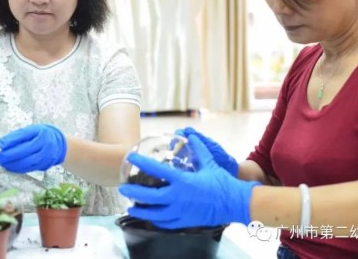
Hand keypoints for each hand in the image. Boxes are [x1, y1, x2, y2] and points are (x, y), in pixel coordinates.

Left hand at [0, 124, 66, 172]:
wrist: (59, 145)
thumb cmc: (43, 135)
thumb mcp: (32, 130)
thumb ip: (17, 136)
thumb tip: (1, 143)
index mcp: (42, 136)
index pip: (24, 140)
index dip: (11, 143)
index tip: (0, 145)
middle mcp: (45, 148)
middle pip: (25, 154)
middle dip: (9, 157)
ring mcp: (45, 158)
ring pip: (27, 164)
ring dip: (12, 165)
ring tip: (3, 163)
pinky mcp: (43, 167)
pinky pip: (28, 169)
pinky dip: (18, 169)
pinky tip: (11, 166)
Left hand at [118, 135, 259, 228]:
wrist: (235, 203)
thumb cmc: (222, 183)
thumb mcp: (209, 163)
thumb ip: (198, 148)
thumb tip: (190, 135)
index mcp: (183, 181)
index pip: (157, 171)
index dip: (142, 162)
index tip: (131, 157)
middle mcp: (178, 197)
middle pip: (149, 197)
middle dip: (134, 192)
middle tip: (123, 188)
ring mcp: (180, 212)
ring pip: (154, 214)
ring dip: (140, 210)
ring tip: (130, 207)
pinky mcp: (185, 222)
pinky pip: (165, 223)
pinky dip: (155, 220)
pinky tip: (149, 217)